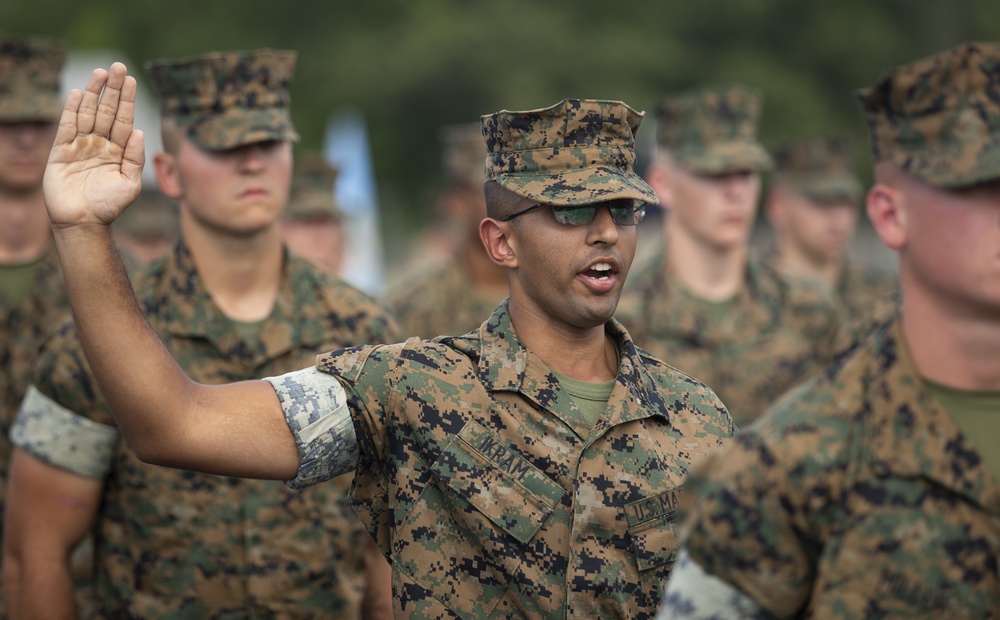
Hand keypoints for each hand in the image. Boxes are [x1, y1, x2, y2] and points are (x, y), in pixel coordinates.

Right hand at [44, 62, 144, 228]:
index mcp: (118, 151)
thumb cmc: (109, 206)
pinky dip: (72, 110)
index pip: (124, 120)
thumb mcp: (130, 184)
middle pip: (107, 111)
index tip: (132, 80)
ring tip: (100, 73)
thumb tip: (140, 132)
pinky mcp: (61, 152)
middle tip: (118, 67)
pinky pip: (67, 127)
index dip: (127, 100)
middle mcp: (100, 144)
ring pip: (88, 114)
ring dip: (94, 93)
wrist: (83, 223)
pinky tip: (79, 94)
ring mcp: (80, 146)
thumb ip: (135, 159)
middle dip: (112, 89)